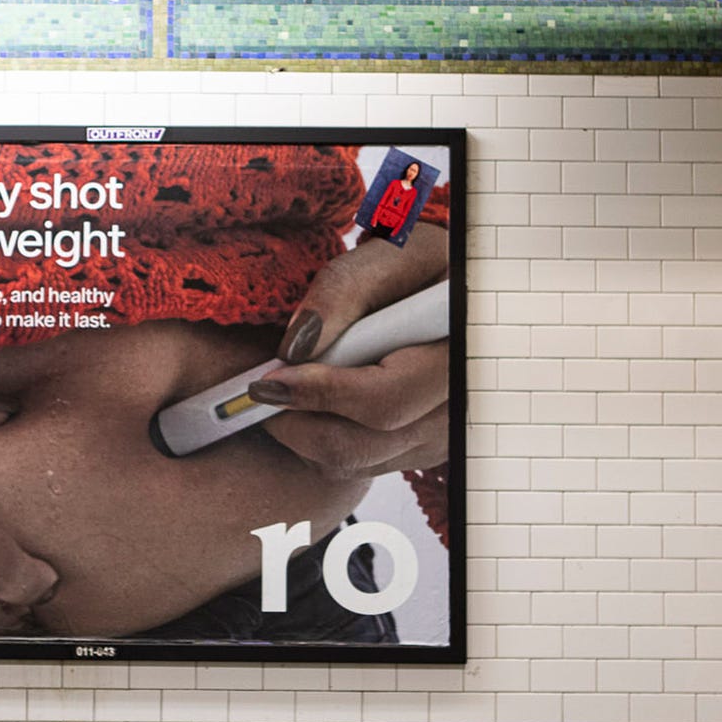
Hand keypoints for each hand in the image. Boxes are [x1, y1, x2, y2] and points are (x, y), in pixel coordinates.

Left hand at [249, 222, 448, 480]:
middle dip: (294, 419)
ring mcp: (440, 441)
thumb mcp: (390, 257)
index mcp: (460, 359)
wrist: (444, 291)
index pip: (384, 400)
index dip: (319, 394)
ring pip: (349, 461)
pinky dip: (318, 436)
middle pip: (358, 445)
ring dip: (301, 428)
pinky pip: (353, 463)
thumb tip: (295, 348)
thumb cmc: (420, 267)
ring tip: (289, 382)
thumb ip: (343, 293)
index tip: (268, 380)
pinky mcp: (418, 452)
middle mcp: (457, 414)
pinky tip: (314, 394)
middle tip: (261, 385)